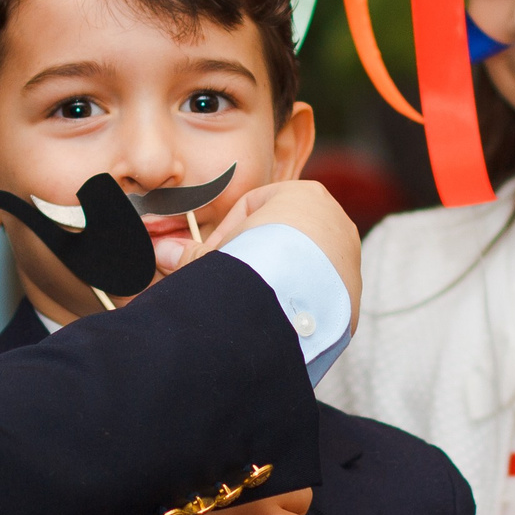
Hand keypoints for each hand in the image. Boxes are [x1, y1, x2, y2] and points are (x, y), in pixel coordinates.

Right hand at [103, 490, 315, 514]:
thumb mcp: (186, 509)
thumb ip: (218, 496)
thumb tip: (244, 494)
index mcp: (222, 472)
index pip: (262, 467)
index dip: (265, 489)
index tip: (258, 509)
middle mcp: (246, 480)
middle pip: (289, 481)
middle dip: (284, 504)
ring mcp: (266, 504)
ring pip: (300, 506)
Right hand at [190, 180, 361, 328]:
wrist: (291, 304)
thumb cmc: (251, 262)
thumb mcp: (215, 253)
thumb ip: (192, 252)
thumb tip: (162, 253)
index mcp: (305, 195)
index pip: (258, 204)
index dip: (229, 230)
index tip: (213, 254)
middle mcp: (335, 221)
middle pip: (286, 235)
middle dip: (256, 256)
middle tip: (230, 278)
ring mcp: (349, 260)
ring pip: (305, 266)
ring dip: (278, 280)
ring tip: (251, 302)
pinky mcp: (353, 297)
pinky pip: (318, 297)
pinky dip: (297, 304)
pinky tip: (274, 319)